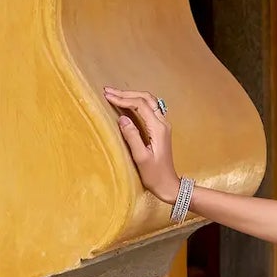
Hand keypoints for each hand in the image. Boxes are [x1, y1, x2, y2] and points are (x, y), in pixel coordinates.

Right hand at [104, 88, 179, 204]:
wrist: (168, 184)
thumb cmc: (154, 174)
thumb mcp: (141, 158)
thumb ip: (132, 137)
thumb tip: (122, 118)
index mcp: (159, 128)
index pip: (141, 105)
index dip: (123, 99)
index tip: (107, 96)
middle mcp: (163, 123)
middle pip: (146, 99)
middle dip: (126, 94)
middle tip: (108, 91)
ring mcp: (163, 125)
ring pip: (149, 102)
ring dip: (132, 96)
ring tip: (114, 94)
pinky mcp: (160, 129)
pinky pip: (150, 108)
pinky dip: (137, 102)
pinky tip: (126, 103)